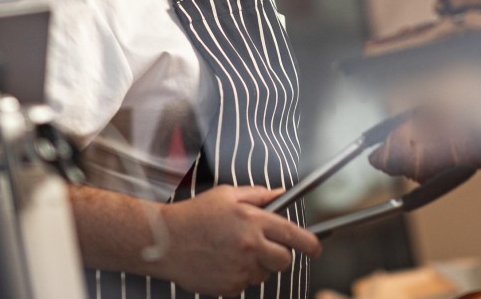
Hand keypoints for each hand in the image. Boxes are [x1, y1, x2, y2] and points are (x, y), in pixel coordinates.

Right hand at [69, 183, 321, 296]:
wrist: (164, 241)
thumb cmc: (195, 214)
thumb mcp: (227, 195)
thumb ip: (258, 195)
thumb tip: (282, 193)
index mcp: (253, 221)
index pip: (293, 235)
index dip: (310, 243)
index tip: (317, 248)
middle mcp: (250, 247)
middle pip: (284, 260)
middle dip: (280, 255)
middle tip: (265, 247)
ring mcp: (239, 269)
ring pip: (264, 274)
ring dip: (258, 265)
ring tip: (234, 251)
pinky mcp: (228, 287)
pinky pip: (245, 284)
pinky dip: (240, 276)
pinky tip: (222, 262)